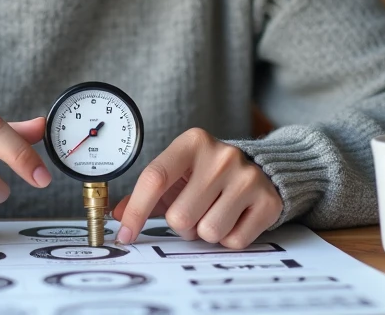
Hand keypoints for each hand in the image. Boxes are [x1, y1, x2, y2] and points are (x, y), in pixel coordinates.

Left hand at [111, 127, 281, 248]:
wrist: (262, 169)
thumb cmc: (209, 174)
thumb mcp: (179, 173)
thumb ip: (147, 193)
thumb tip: (118, 214)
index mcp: (193, 142)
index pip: (155, 178)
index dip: (137, 211)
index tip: (125, 234)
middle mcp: (221, 156)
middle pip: (180, 217)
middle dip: (182, 225)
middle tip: (193, 212)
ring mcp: (247, 178)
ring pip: (208, 232)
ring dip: (205, 233)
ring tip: (214, 213)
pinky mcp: (267, 201)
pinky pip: (234, 241)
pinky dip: (229, 238)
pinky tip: (234, 218)